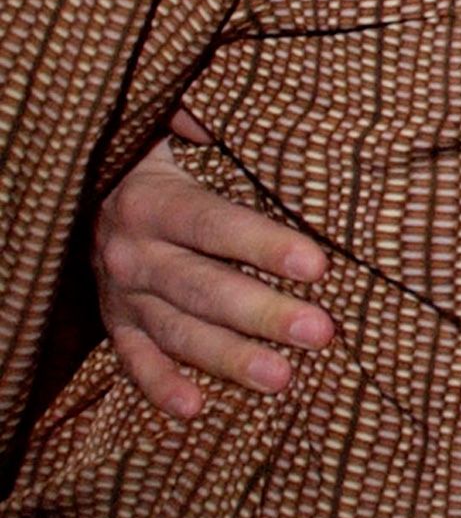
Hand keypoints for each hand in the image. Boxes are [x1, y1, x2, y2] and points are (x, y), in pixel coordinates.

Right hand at [94, 115, 333, 418]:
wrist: (82, 196)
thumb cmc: (157, 158)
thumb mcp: (167, 130)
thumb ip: (198, 118)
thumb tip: (227, 109)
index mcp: (150, 202)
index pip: (214, 226)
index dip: (263, 245)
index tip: (318, 265)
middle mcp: (131, 253)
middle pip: (203, 288)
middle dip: (263, 313)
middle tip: (321, 332)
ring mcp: (121, 294)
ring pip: (177, 332)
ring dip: (228, 359)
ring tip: (283, 378)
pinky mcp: (114, 324)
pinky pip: (134, 361)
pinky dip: (160, 386)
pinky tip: (195, 408)